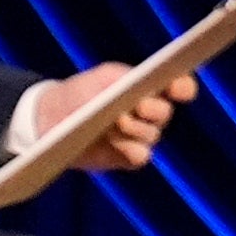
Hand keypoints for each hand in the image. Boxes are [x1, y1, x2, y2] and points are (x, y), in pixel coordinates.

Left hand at [44, 63, 199, 175]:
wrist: (52, 118)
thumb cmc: (81, 92)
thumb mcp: (102, 77)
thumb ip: (124, 79)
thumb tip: (143, 98)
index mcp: (150, 88)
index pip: (179, 87)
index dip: (183, 87)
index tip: (177, 88)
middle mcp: (151, 115)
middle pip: (165, 113)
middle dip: (153, 109)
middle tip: (138, 106)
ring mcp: (141, 137)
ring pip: (151, 135)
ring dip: (133, 129)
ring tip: (113, 124)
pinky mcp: (129, 157)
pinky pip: (141, 155)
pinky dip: (129, 149)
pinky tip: (114, 143)